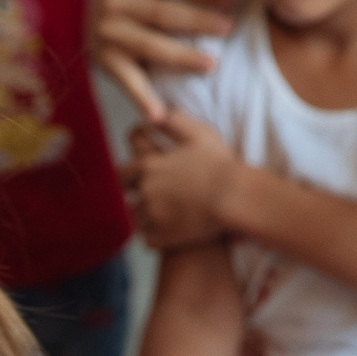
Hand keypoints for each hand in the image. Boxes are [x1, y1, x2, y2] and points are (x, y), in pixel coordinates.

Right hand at [98, 0, 238, 122]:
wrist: (93, 21)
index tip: (230, 0)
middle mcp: (114, 0)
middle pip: (163, 13)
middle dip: (198, 21)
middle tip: (228, 28)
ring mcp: (107, 32)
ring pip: (150, 46)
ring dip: (182, 57)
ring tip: (211, 66)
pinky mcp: (104, 60)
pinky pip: (127, 80)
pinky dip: (142, 98)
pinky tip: (159, 115)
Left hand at [124, 111, 240, 249]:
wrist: (234, 198)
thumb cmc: (219, 165)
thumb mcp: (198, 133)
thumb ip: (173, 120)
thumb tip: (154, 116)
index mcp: (148, 166)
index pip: (122, 171)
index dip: (128, 172)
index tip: (137, 173)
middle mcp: (145, 191)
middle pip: (124, 196)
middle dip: (132, 195)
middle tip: (149, 194)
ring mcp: (152, 216)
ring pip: (137, 219)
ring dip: (145, 216)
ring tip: (163, 214)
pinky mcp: (163, 237)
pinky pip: (149, 239)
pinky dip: (156, 236)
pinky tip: (169, 231)